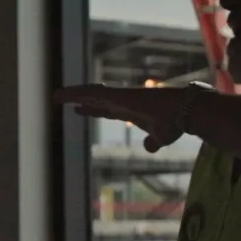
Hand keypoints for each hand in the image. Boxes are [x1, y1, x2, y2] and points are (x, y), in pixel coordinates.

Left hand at [52, 84, 198, 151]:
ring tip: (57, 95)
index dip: (91, 109)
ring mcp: (120, 97)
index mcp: (129, 112)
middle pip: (94, 99)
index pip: (105, 110)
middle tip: (62, 98)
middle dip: (79, 99)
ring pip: (91, 94)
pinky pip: (94, 92)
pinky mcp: (120, 95)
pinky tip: (66, 94)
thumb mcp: (160, 137)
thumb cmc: (174, 124)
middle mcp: (122, 102)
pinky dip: (79, 92)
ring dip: (73, 94)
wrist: (183, 113)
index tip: (78, 109)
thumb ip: (152, 142)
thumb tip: (148, 148)